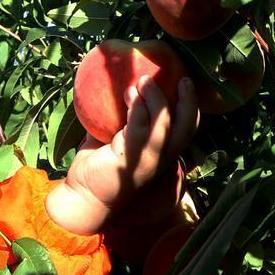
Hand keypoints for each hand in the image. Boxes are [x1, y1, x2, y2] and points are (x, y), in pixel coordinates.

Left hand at [48, 74, 198, 233]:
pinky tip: (128, 94)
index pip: (187, 130)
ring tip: (144, 80)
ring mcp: (148, 159)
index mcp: (162, 154)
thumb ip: (122, 119)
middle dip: (188, 101)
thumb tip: (115, 89)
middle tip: (182, 79)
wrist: (83, 196)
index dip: (191, 107)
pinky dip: (136, 107)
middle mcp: (161, 159)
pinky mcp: (130, 157)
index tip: (185, 84)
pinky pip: (139, 127)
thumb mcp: (116, 139)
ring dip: (156, 98)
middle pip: (186, 128)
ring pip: (164, 123)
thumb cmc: (98, 166)